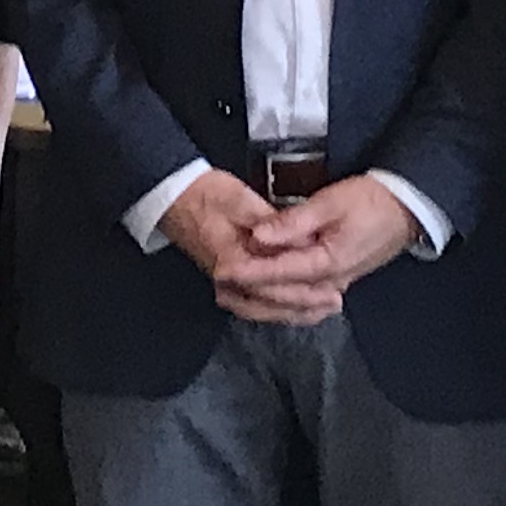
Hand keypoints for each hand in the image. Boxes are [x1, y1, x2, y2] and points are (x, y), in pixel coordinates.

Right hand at [156, 173, 317, 319]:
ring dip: (292, 311)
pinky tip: (294, 307)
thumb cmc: (203, 194)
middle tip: (334, 303)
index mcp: (230, 262)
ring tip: (322, 309)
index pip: (272, 284)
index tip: (330, 288)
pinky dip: (276, 308)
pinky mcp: (226, 281)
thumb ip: (268, 223)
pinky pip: (254, 303)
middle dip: (303, 306)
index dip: (303, 289)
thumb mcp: (237, 199)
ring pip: (262, 309)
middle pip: (269, 304)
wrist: (171, 197)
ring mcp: (224, 284)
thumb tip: (297, 241)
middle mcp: (226, 281)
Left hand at [234, 177, 422, 318]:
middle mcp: (330, 284)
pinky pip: (304, 306)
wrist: (405, 210)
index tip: (222, 270)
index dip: (249, 272)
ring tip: (232, 298)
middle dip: (248, 294)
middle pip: (283, 298)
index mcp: (328, 263)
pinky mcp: (336, 284)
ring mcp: (335, 288)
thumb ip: (293, 222)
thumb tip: (259, 235)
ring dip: (261, 305)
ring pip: (292, 308)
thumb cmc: (369, 201)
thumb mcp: (330, 203)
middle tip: (218, 286)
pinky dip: (282, 307)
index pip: (279, 273)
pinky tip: (265, 303)